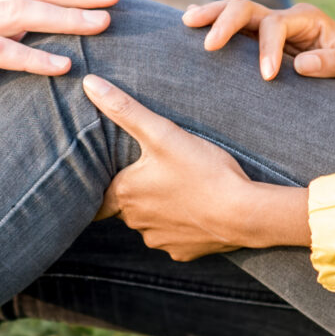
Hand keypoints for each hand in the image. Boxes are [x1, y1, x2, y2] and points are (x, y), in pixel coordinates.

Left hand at [82, 75, 309, 261]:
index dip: (101, 184)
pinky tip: (197, 207)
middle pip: (126, 206)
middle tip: (155, 172)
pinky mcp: (183, 252)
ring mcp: (160, 240)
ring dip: (159, 208)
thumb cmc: (204, 171)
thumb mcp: (162, 133)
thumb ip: (125, 109)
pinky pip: (175, 236)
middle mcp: (136, 223)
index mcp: (125, 195)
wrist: (245, 214)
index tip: (106, 177)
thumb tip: (89, 83)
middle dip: (136, 191)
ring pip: (150, 222)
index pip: (96, 197)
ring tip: (180, 187)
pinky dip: (182, 224)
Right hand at [184, 0, 334, 127]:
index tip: (267, 76)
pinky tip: (190, 21)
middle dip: (226, 21)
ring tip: (187, 21)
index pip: (277, 24)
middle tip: (209, 45)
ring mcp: (272, 28)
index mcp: (308, 19)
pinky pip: (235, 29)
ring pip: (236, 12)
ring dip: (212, 15)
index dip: (267, 48)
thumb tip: (302, 64)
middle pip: (248, 8)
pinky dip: (213, 23)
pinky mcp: (261, 43)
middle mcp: (287, 18)